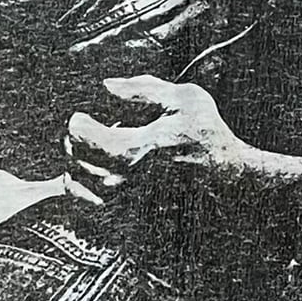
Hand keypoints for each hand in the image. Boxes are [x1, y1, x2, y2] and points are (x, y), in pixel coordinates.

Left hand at [63, 75, 252, 200]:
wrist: (230, 178)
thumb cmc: (208, 134)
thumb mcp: (185, 98)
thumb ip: (142, 88)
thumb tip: (105, 85)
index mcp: (139, 148)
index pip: (85, 137)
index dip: (77, 122)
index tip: (81, 116)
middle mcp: (128, 179)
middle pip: (76, 162)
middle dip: (71, 144)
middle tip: (79, 133)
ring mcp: (129, 201)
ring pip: (79, 188)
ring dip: (74, 167)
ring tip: (83, 154)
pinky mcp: (131, 215)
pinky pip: (91, 208)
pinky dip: (83, 192)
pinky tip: (91, 177)